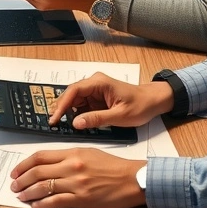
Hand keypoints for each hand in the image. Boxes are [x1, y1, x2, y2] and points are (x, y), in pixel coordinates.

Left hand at [10, 149, 145, 207]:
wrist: (132, 180)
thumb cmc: (112, 166)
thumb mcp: (88, 152)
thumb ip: (67, 156)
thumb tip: (46, 164)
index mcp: (73, 153)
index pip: (40, 156)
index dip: (24, 164)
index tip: (16, 170)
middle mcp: (72, 167)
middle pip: (38, 172)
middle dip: (21, 179)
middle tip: (14, 185)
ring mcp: (76, 184)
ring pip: (44, 187)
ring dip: (28, 192)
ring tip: (21, 196)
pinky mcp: (82, 200)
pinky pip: (56, 202)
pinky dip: (42, 204)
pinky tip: (36, 205)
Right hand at [47, 72, 173, 130]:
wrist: (153, 101)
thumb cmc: (140, 106)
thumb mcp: (119, 116)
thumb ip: (97, 119)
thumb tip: (76, 123)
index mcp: (99, 83)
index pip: (74, 91)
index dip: (62, 104)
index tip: (55, 118)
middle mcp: (94, 83)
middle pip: (71, 94)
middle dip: (61, 108)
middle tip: (53, 123)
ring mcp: (95, 90)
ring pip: (74, 99)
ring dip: (68, 111)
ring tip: (59, 124)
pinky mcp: (96, 97)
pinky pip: (82, 104)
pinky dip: (76, 114)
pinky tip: (72, 122)